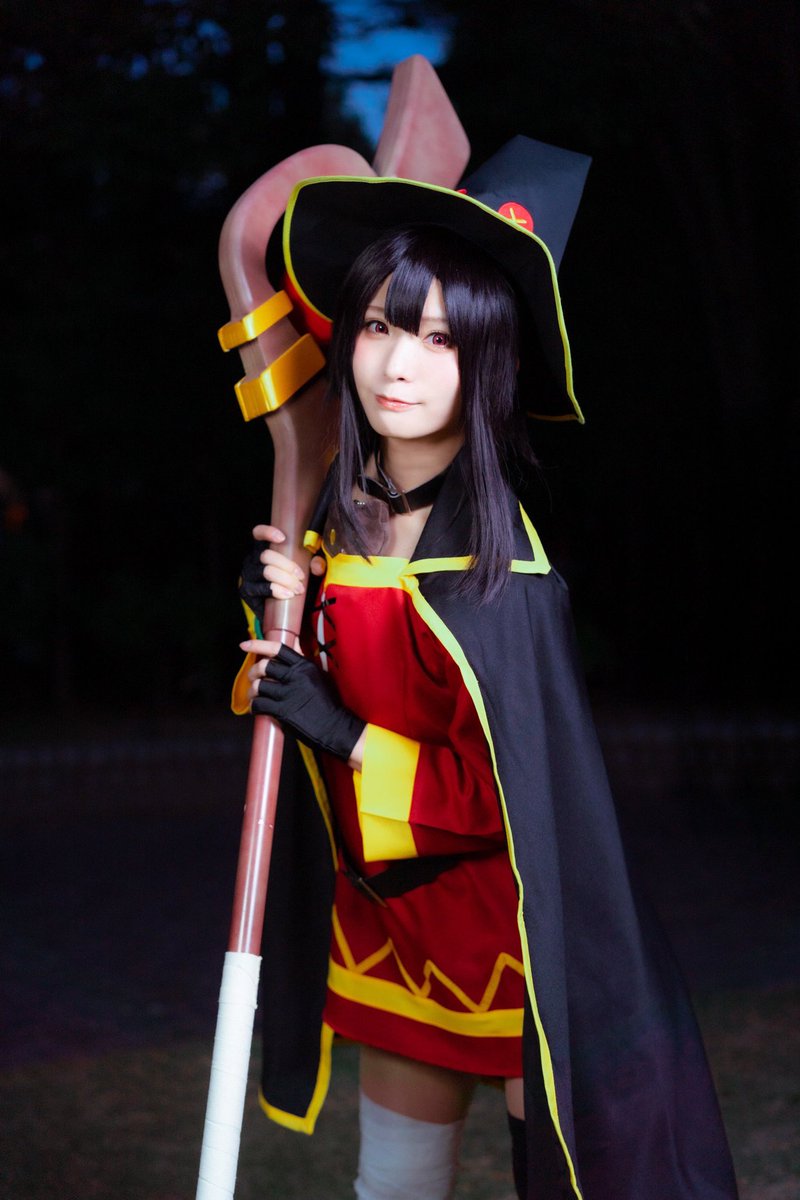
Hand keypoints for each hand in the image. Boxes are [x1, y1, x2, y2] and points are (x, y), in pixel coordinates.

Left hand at [242, 639, 364, 761]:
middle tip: (254, 679)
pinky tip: (258, 709)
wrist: (335, 727)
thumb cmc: (328, 702)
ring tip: (255, 696)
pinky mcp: (283, 711)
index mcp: (304, 666)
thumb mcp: (319, 675)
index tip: (244, 645)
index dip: (258, 645)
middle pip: (264, 666)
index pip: (278, 648)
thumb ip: (303, 660)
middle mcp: (296, 677)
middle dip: (253, 672)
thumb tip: (294, 643)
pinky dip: (254, 707)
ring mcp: (289, 694)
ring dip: (253, 691)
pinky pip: (259, 704)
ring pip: (259, 686)